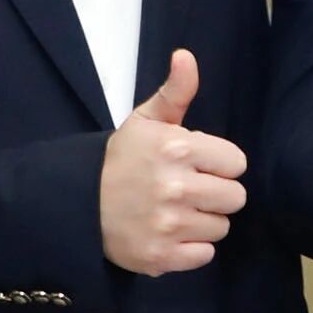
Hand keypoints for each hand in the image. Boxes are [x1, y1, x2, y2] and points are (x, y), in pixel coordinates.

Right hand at [99, 47, 245, 274]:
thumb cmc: (121, 161)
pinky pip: (205, 255)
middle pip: (235, 197)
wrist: (75, 203)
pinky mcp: (161, 256)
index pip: (237, 163)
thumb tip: (186, 56)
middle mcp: (175, 187)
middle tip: (185, 191)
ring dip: (202, 221)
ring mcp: (168, 224)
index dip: (218, 164)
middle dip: (214, 193)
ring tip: (173, 212)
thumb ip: (175, 91)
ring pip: (221, 227)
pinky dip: (190, 249)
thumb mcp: (145, 122)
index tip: (195, 165)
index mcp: (177, 148)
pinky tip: (168, 234)